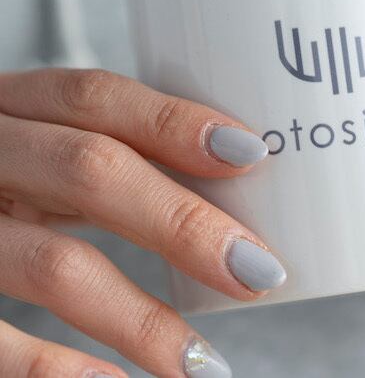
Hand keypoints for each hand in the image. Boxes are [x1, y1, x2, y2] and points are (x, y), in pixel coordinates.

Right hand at [0, 68, 284, 376]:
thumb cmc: (5, 173)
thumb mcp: (42, 144)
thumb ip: (105, 156)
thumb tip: (227, 182)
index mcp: (19, 107)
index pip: (98, 97)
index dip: (176, 123)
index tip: (251, 154)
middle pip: (91, 171)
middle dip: (183, 224)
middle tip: (257, 271)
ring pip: (52, 264)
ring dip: (141, 319)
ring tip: (204, 363)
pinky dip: (54, 370)